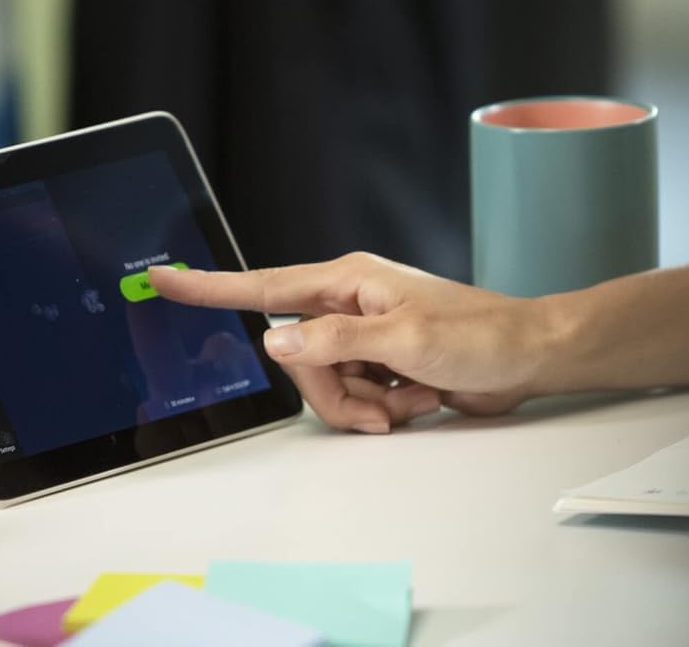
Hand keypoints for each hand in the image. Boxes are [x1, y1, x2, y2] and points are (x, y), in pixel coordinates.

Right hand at [148, 253, 560, 432]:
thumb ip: (334, 343)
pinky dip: (383, 410)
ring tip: (411, 395)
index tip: (163, 277)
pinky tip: (417, 397)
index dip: (209, 286)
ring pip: (323, 388)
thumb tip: (275, 342)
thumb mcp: (403, 339)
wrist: (526, 358)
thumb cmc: (479, 334)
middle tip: (382, 399)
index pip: (262, 286)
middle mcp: (347, 306)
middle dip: (336, 393)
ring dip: (367, 405)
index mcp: (346, 282)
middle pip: (297, 363)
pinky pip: (352, 402)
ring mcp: (362, 339)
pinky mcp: (378, 367)